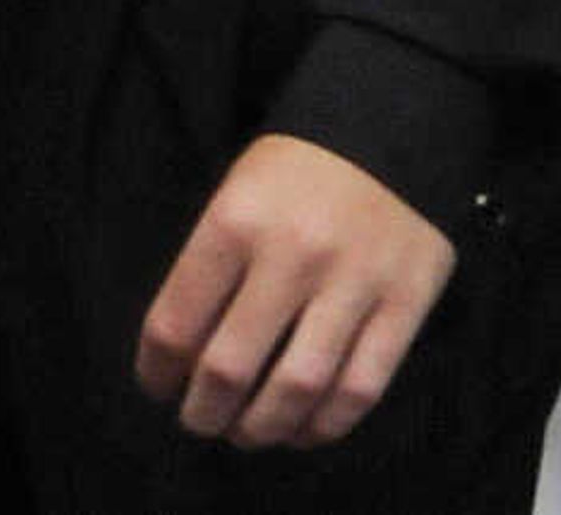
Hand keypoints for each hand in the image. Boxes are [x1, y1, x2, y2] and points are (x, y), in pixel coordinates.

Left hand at [135, 133, 458, 449]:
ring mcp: (353, 284)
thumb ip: (211, 265)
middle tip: (197, 421)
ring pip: (297, 388)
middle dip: (203, 411)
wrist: (388, 126)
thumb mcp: (235, 194)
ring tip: (245, 433)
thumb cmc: (296, 169)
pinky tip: (304, 428)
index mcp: (234, 221)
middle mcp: (292, 256)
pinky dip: (326, 423)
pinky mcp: (405, 304)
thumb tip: (183, 351)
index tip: (155, 385)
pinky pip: (361, 387)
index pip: (177, 320)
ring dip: (262, 428)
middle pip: (230, 366)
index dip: (157, 369)